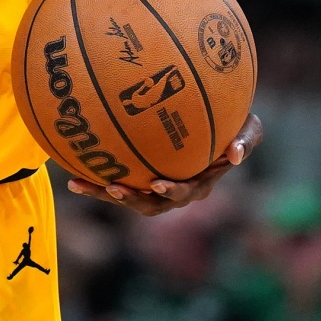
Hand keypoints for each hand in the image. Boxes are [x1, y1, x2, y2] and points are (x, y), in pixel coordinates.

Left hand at [67, 112, 261, 215]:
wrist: (210, 118)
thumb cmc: (232, 122)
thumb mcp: (250, 127)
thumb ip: (247, 139)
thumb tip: (235, 154)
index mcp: (200, 182)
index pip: (185, 192)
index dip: (171, 191)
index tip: (158, 183)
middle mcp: (176, 190)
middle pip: (152, 203)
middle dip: (132, 199)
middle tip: (116, 188)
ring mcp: (153, 186)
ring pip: (128, 197)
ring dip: (105, 193)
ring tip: (83, 184)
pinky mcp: (136, 177)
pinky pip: (114, 181)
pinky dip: (94, 181)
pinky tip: (70, 174)